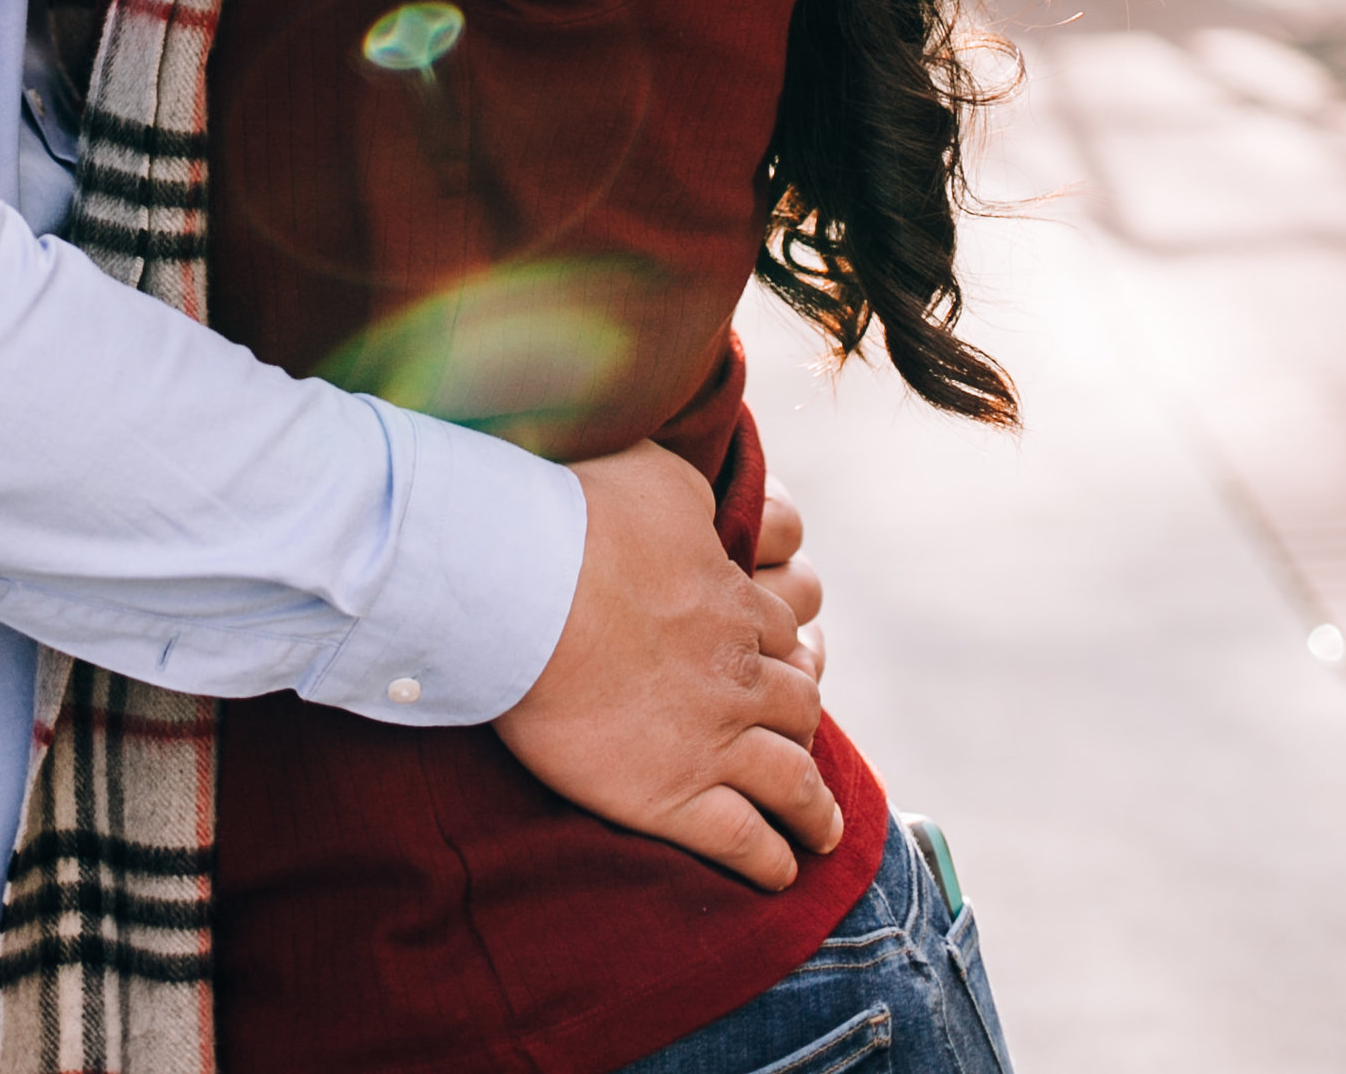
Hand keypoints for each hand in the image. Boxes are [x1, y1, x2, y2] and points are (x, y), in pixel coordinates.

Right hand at [492, 439, 838, 892]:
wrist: (525, 585)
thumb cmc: (578, 516)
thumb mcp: (653, 474)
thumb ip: (691, 493)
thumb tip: (709, 497)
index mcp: (733, 602)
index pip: (784, 628)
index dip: (788, 643)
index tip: (787, 656)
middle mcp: (738, 675)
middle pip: (799, 703)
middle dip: (806, 721)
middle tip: (805, 736)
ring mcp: (713, 740)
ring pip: (791, 780)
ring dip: (812, 807)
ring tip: (820, 827)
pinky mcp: (673, 796)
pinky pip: (743, 841)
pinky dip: (769, 861)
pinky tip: (777, 871)